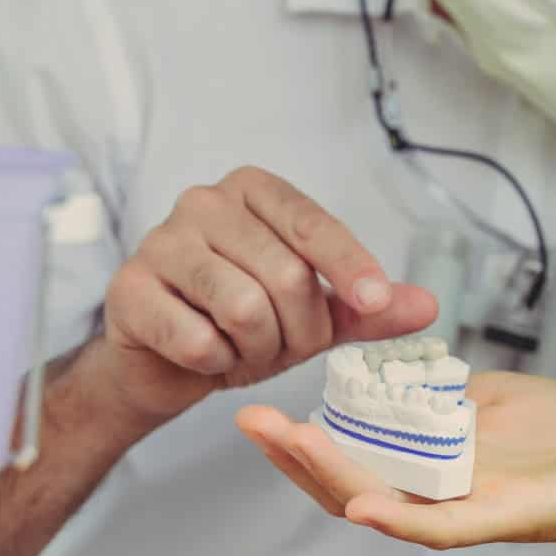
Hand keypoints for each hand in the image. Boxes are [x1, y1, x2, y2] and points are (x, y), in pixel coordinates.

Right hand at [92, 166, 436, 425]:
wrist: (164, 362)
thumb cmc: (239, 323)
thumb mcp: (312, 314)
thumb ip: (366, 308)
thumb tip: (427, 305)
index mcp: (254, 191)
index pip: (313, 225)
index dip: (350, 267)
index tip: (375, 301)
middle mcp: (205, 202)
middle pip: (285, 276)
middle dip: (297, 330)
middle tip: (281, 345)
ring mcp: (161, 241)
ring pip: (243, 308)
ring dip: (257, 349)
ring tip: (243, 349)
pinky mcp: (129, 289)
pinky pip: (198, 340)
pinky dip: (215, 364)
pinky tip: (204, 355)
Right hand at [235, 371, 555, 555]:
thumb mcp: (499, 399)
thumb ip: (449, 394)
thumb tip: (411, 373)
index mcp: (433, 467)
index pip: (353, 458)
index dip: (303, 441)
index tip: (260, 410)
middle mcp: (438, 495)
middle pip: (348, 482)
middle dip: (294, 453)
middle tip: (248, 420)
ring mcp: (466, 511)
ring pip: (383, 500)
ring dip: (330, 475)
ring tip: (286, 442)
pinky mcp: (503, 520)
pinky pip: (442, 527)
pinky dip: (400, 519)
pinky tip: (361, 506)